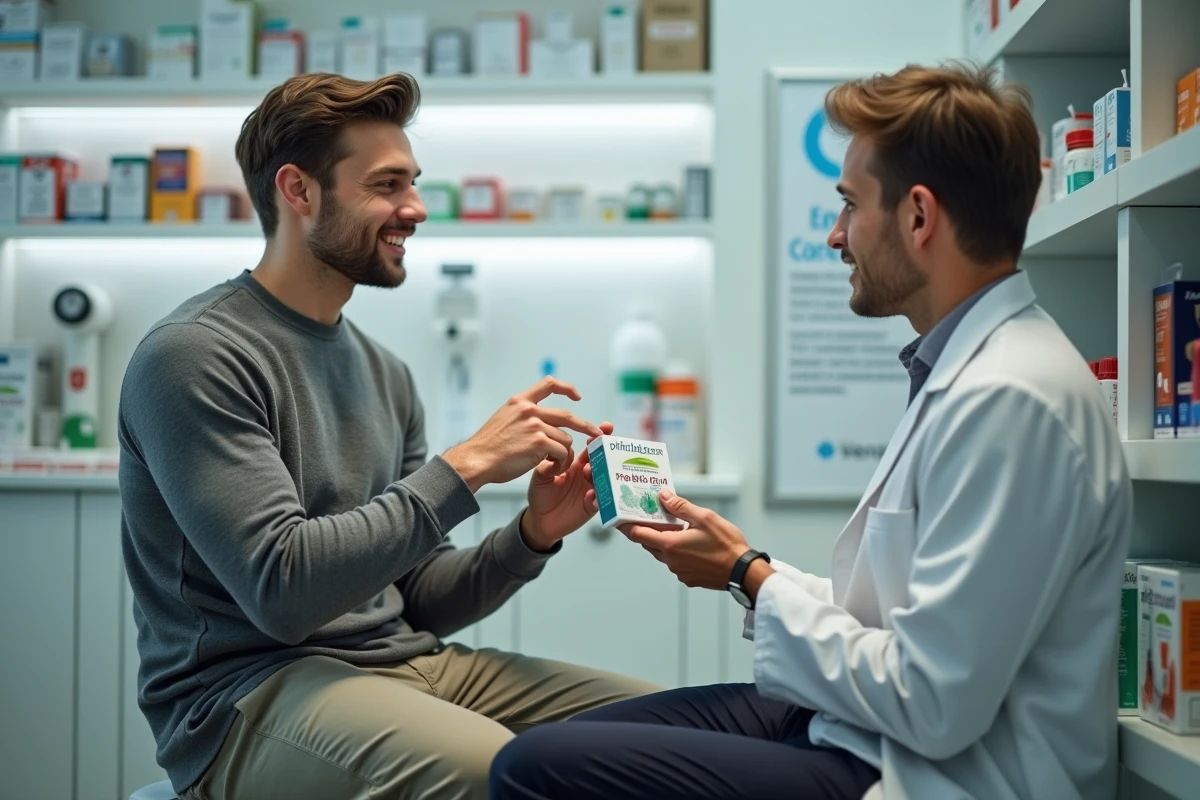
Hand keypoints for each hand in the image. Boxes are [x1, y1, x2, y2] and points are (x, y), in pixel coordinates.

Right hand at [442, 377, 600, 492]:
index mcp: (520, 401)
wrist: (477, 459)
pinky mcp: (539, 442)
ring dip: (562, 453)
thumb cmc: (488, 447)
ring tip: (552, 463)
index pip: (549, 384)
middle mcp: (529, 410)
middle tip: (595, 432)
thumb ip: (522, 415)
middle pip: (566, 415)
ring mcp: (535, 425)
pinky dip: (560, 462)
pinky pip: (562, 451)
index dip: (567, 389)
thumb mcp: (503, 419)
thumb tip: (539, 419)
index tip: (577, 397)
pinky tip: (551, 467)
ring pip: (564, 439)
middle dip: (584, 425)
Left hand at [520, 421, 613, 550]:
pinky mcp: (590, 507)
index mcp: (576, 464)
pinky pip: (598, 501)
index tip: (605, 428)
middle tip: (604, 447)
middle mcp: (587, 475)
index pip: (590, 448)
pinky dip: (596, 497)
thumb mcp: (541, 476)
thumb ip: (548, 465)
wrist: (540, 520)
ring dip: (598, 474)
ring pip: (603, 479)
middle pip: (603, 461)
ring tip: (588, 471)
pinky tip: (590, 495)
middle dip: (607, 452)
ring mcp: (591, 490)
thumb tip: (556, 455)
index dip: (598, 437)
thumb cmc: (541, 495)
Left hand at [621, 491, 752, 589]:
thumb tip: (662, 496)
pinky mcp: (688, 578)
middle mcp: (670, 561)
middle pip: (648, 544)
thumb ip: (680, 507)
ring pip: (662, 554)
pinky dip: (676, 552)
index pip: (638, 534)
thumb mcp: (704, 518)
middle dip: (647, 530)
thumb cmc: (726, 545)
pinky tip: (690, 544)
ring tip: (674, 528)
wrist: (743, 571)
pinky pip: (675, 563)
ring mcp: (679, 571)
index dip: (626, 525)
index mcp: (670, 545)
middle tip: (649, 516)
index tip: (619, 518)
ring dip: (663, 542)